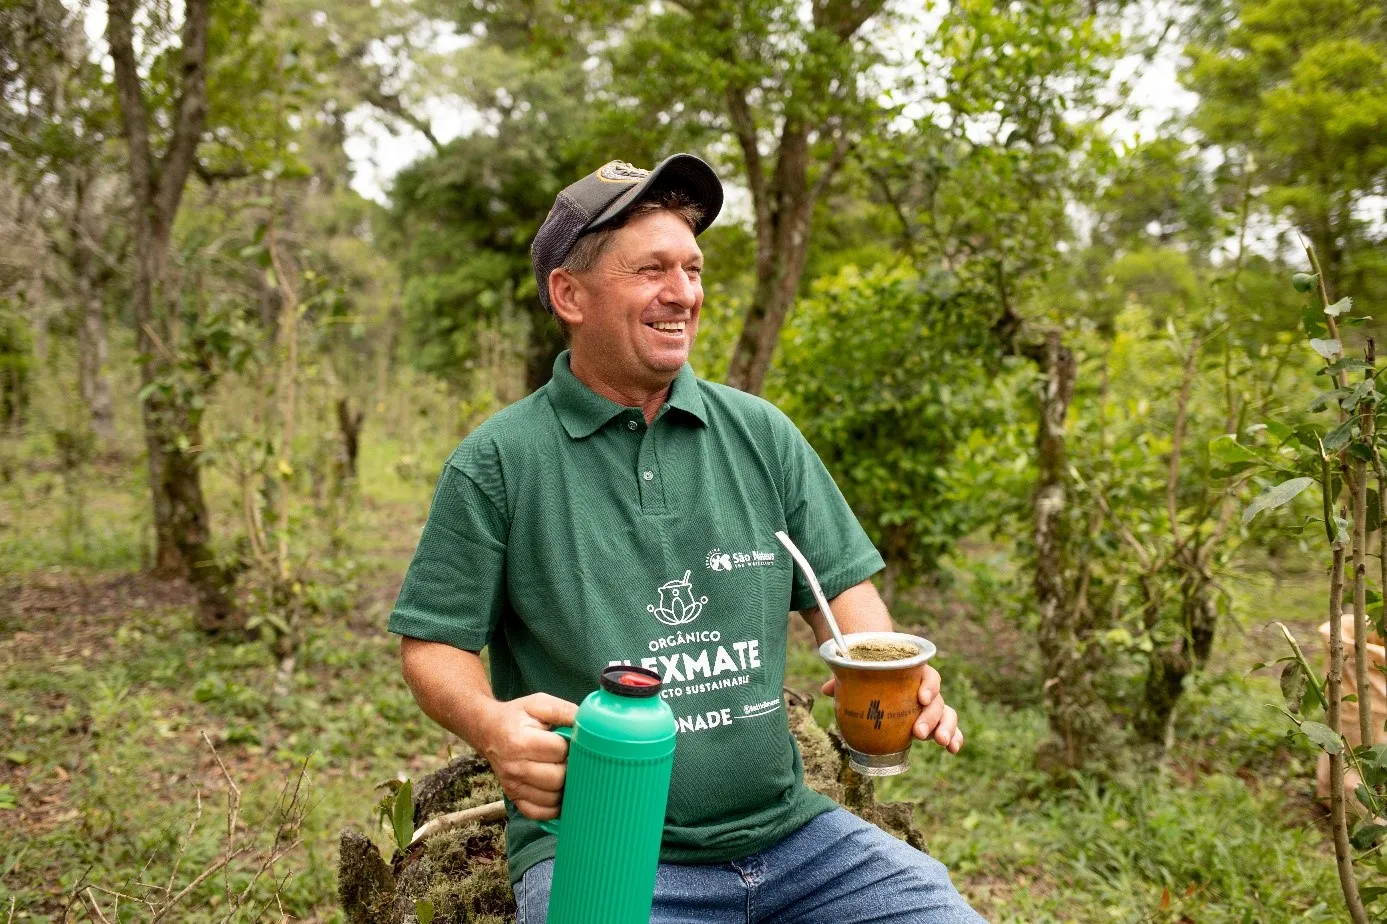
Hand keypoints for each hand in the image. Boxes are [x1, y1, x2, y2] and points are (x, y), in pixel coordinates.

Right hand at [476, 692, 577, 820]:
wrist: (488, 730)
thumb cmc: (516, 716)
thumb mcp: (538, 703)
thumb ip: (563, 710)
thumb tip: (588, 723)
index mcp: (520, 741)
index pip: (559, 751)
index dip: (571, 746)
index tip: (571, 741)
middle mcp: (514, 767)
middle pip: (557, 778)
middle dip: (570, 769)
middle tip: (571, 759)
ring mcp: (512, 785)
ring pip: (551, 798)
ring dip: (565, 788)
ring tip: (565, 773)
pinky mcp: (513, 797)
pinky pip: (538, 813)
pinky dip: (552, 808)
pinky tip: (558, 793)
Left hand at [820, 664, 962, 753]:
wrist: (885, 681)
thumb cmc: (873, 679)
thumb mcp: (861, 678)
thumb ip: (846, 681)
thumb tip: (827, 690)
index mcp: (914, 674)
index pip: (928, 675)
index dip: (928, 685)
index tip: (920, 696)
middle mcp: (927, 690)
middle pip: (937, 699)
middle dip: (931, 716)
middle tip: (918, 732)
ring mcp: (933, 707)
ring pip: (947, 714)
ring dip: (947, 728)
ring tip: (940, 743)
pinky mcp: (936, 722)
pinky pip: (950, 728)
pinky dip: (955, 738)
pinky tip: (953, 749)